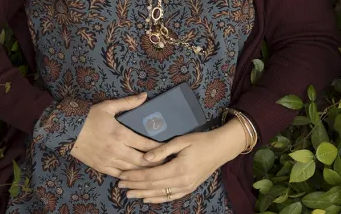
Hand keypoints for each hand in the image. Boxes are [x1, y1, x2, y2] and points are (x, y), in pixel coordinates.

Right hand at [69, 93, 163, 177]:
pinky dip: (130, 176)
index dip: (159, 148)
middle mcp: (117, 149)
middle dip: (156, 163)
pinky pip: (120, 175)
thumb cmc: (89, 117)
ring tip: (157, 171)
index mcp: (120, 134)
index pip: (145, 144)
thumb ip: (128, 103)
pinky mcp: (102, 167)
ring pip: (132, 170)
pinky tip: (138, 176)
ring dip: (145, 171)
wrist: (66, 130)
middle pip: (142, 161)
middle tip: (167, 163)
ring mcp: (109, 160)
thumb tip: (145, 96)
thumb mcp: (108, 106)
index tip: (169, 149)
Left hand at [116, 121, 247, 202]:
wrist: (220, 149)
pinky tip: (147, 199)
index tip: (122, 175)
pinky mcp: (188, 189)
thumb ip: (162, 150)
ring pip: (160, 193)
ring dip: (143, 194)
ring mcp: (185, 187)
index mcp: (178, 168)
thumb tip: (145, 157)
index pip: (150, 175)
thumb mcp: (182, 141)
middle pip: (153, 186)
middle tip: (120, 185)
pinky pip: (170, 197)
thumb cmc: (201, 141)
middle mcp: (181, 181)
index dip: (135, 176)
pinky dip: (157, 199)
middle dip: (135, 186)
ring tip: (129, 194)